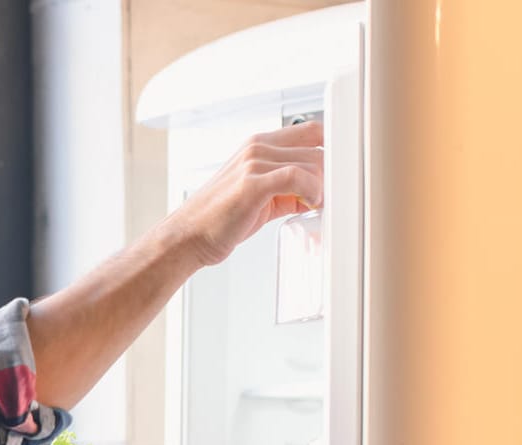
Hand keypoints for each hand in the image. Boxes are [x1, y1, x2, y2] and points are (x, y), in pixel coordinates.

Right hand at [168, 120, 324, 268]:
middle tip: (328, 196)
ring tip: (315, 205)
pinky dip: (312, 191)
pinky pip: (299, 177)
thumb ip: (286, 187)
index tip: (335, 174)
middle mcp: (256, 147)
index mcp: (257, 145)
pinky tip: (308, 205)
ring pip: (313, 162)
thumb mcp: (257, 196)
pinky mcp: (253, 184)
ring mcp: (254, 163)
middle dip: (330, 173)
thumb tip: (317, 193)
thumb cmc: (217, 220)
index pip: (310, 130)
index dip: (330, 149)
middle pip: (318, 146)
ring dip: (323, 187)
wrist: (187, 237)